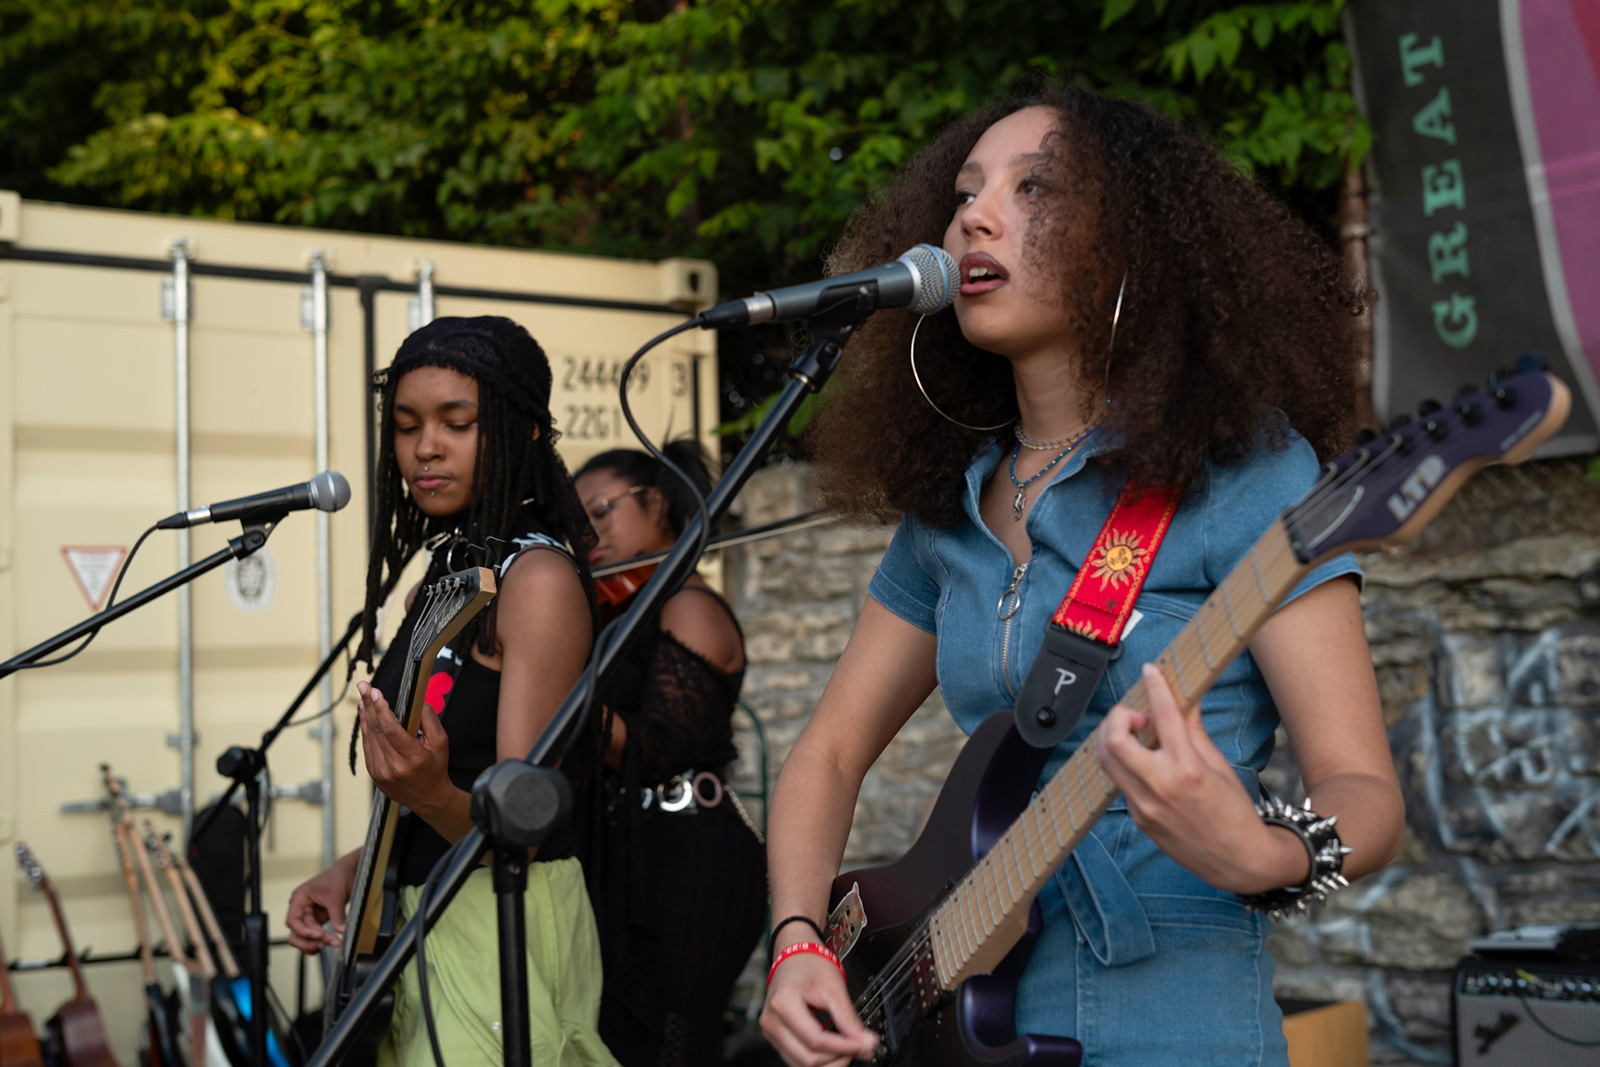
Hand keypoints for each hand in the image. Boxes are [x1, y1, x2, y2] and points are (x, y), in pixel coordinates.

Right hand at [286, 853, 356, 952]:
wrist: (349, 872)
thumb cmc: (339, 877)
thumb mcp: (337, 896)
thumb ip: (337, 915)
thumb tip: (341, 932)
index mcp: (300, 898)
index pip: (293, 920)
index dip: (303, 931)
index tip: (318, 936)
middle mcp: (301, 908)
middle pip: (296, 932)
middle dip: (309, 940)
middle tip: (327, 943)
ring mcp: (309, 915)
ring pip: (304, 937)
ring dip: (315, 944)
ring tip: (332, 943)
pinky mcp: (318, 920)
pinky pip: (315, 935)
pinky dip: (321, 940)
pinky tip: (332, 942)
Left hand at [357, 680, 454, 816]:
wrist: (429, 798)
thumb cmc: (436, 768)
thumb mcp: (441, 742)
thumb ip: (429, 719)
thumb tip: (414, 703)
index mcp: (414, 758)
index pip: (391, 730)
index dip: (381, 709)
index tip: (376, 692)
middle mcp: (394, 767)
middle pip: (377, 730)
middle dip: (369, 704)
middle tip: (363, 686)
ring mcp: (381, 772)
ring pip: (369, 737)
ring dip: (365, 715)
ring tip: (362, 697)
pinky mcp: (374, 774)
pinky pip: (368, 746)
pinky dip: (366, 728)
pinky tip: (366, 715)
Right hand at [760, 942, 877, 1066]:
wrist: (795, 957)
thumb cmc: (811, 966)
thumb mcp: (834, 988)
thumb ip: (849, 1018)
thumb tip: (867, 1042)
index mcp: (783, 1003)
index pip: (816, 1040)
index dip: (843, 1047)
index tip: (864, 1045)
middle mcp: (771, 1021)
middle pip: (808, 1058)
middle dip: (838, 1058)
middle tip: (860, 1048)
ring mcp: (771, 1032)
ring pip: (802, 1065)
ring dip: (830, 1063)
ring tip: (849, 1050)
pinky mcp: (775, 1038)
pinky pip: (797, 1060)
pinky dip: (819, 1061)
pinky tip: (835, 1051)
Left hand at [1096, 664, 1308, 893]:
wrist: (1239, 860)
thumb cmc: (1234, 812)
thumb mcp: (1218, 765)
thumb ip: (1193, 730)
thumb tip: (1184, 700)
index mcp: (1188, 769)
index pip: (1164, 716)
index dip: (1155, 687)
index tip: (1150, 671)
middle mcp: (1161, 787)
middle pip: (1114, 740)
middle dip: (1117, 716)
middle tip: (1134, 714)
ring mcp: (1145, 806)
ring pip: (1106, 761)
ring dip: (1112, 738)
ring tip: (1133, 734)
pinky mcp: (1139, 819)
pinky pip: (1119, 782)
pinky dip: (1123, 764)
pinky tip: (1139, 760)